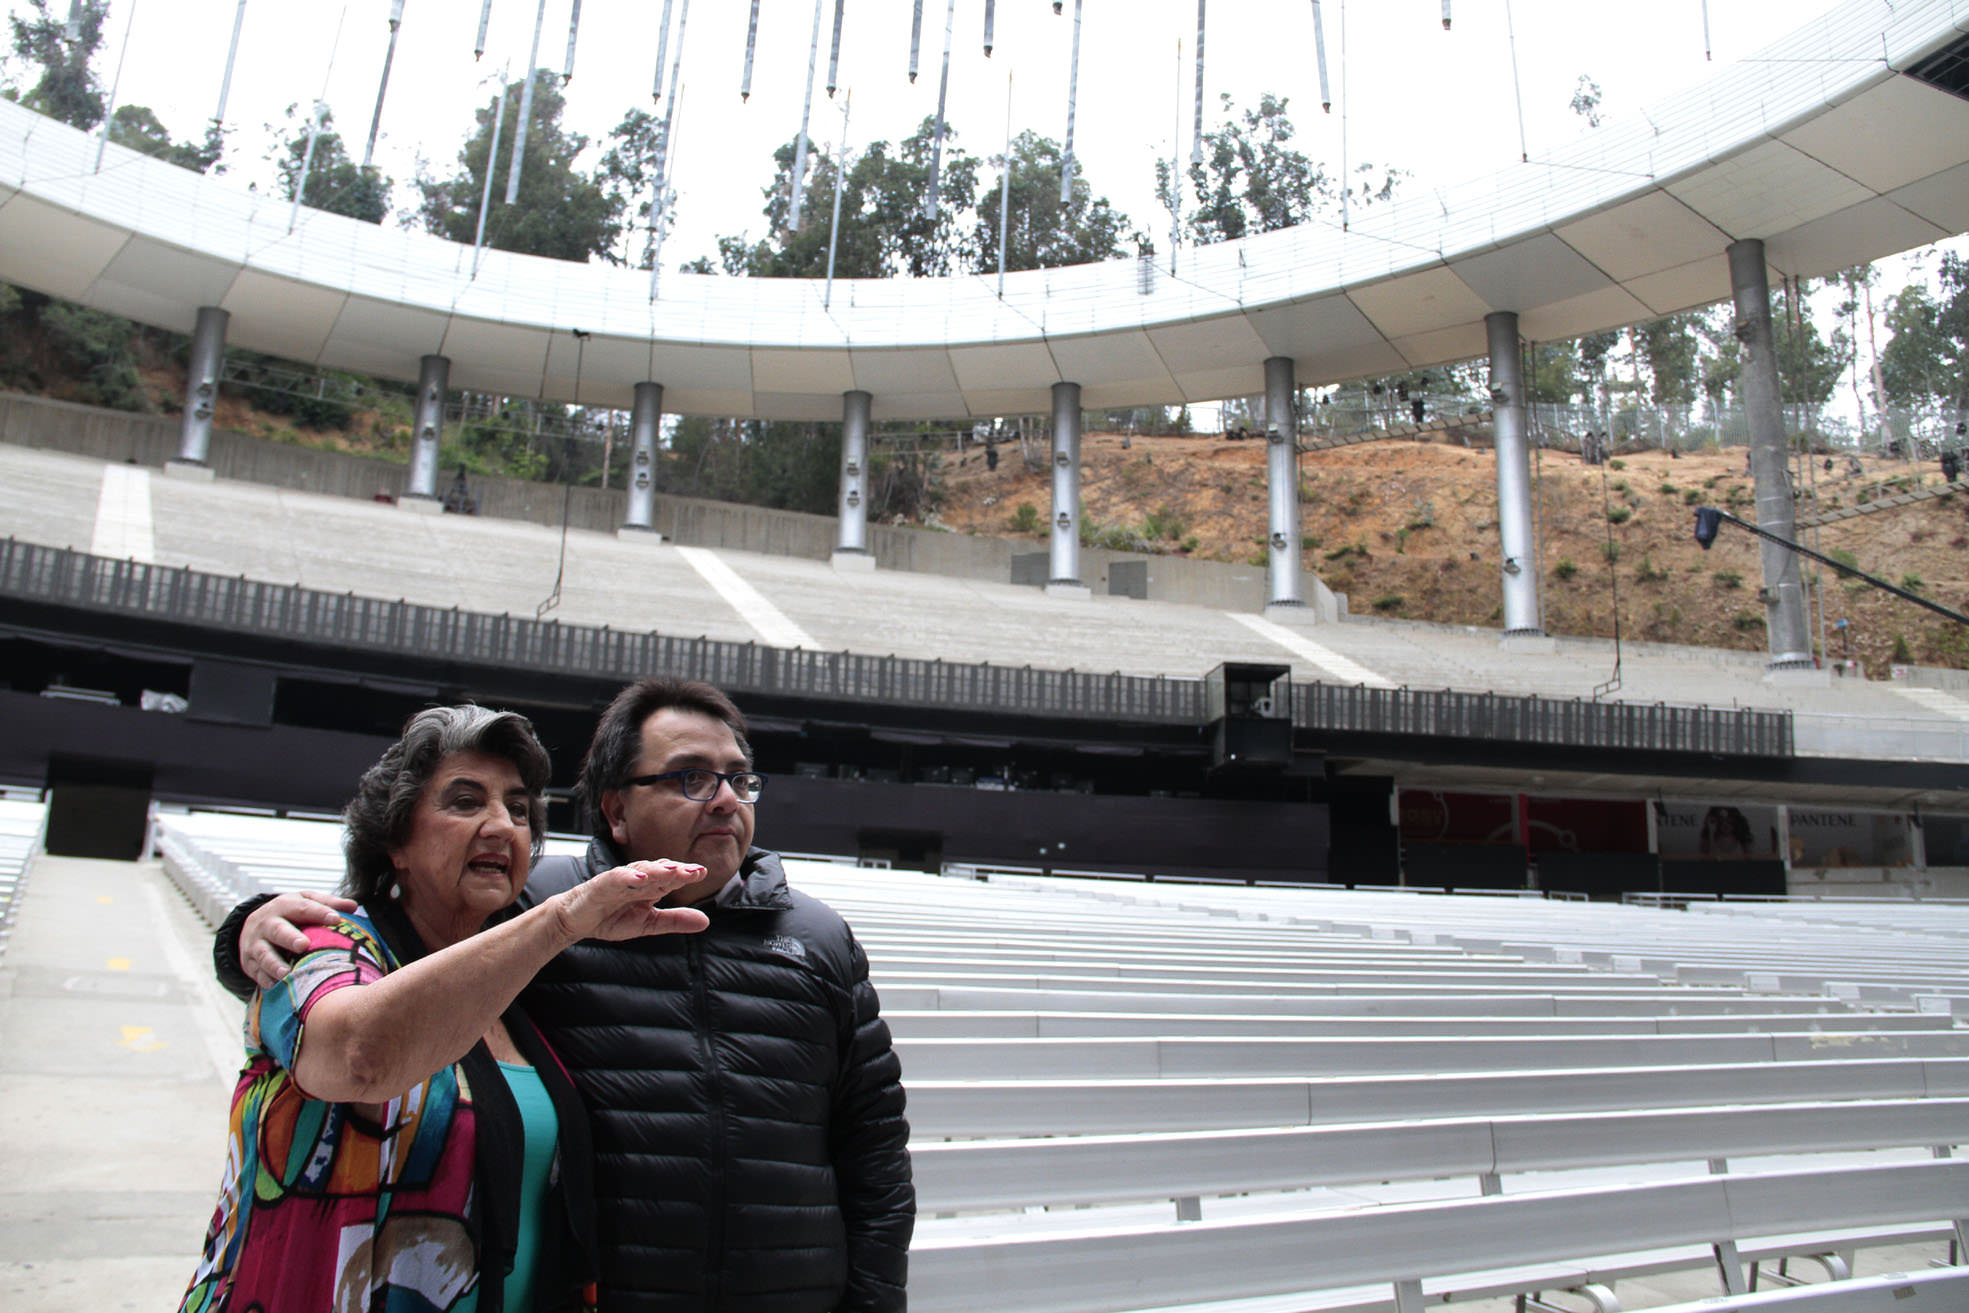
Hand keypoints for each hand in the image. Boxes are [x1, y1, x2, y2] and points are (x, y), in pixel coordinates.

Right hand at [242, 891, 357, 988]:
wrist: (252, 926)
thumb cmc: (288, 914)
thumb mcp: (305, 902)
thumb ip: (328, 903)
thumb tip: (354, 907)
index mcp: (285, 905)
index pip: (303, 907)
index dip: (319, 912)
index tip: (336, 919)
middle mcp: (267, 923)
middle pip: (277, 930)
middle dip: (290, 937)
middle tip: (304, 945)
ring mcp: (255, 944)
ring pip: (263, 953)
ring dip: (274, 964)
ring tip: (286, 973)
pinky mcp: (248, 962)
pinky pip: (256, 972)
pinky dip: (265, 980)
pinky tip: (276, 987)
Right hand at [555, 860, 712, 942]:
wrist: (575, 922)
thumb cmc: (611, 918)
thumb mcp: (647, 924)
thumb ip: (674, 921)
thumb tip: (706, 921)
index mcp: (650, 888)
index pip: (671, 879)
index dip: (687, 874)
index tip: (703, 873)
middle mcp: (637, 880)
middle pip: (660, 871)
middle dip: (677, 870)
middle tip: (694, 871)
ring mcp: (619, 881)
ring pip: (640, 871)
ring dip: (656, 870)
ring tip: (672, 871)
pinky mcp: (600, 885)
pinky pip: (615, 878)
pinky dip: (627, 877)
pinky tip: (640, 878)